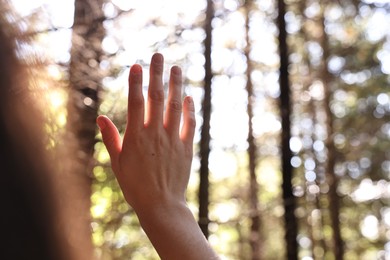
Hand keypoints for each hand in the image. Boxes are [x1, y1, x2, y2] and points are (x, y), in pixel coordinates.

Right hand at [97, 53, 194, 212]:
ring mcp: (173, 140)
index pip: (136, 103)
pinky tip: (188, 96)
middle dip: (157, 75)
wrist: (161, 205)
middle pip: (157, 98)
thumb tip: (101, 117)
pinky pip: (189, 124)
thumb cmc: (135, 186)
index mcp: (136, 138)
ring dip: (176, 86)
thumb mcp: (118, 163)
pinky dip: (189, 109)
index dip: (136, 82)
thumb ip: (111, 139)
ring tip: (177, 68)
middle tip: (159, 55)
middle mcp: (155, 134)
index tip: (137, 65)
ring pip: (175, 107)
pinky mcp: (186, 148)